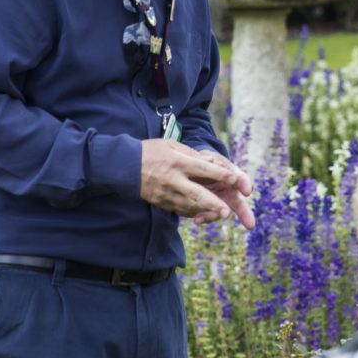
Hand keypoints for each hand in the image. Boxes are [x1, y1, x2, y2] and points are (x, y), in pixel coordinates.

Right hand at [140, 140, 254, 226]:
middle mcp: (173, 179)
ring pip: (189, 205)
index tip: (234, 179)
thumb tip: (210, 161)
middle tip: (228, 211)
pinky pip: (179, 209)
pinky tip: (203, 212)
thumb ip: (191, 153)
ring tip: (221, 213)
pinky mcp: (160, 202)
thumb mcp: (171, 144)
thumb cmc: (150, 151)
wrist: (123, 166)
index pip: (202, 169)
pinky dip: (192, 211)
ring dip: (205, 211)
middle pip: (196, 193)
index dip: (219, 174)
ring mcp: (165, 193)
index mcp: (177, 162)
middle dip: (213, 203)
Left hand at [193, 149, 255, 228]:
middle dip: (245, 215)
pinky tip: (197, 219)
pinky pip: (208, 216)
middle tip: (250, 225)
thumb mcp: (208, 158)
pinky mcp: (208, 210)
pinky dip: (203, 218)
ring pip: (222, 213)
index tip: (247, 191)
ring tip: (203, 218)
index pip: (242, 180)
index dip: (245, 184)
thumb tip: (210, 160)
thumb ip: (209, 160)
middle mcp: (230, 193)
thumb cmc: (206, 162)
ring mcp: (220, 203)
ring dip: (215, 216)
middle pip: (240, 205)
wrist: (193, 172)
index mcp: (233, 178)